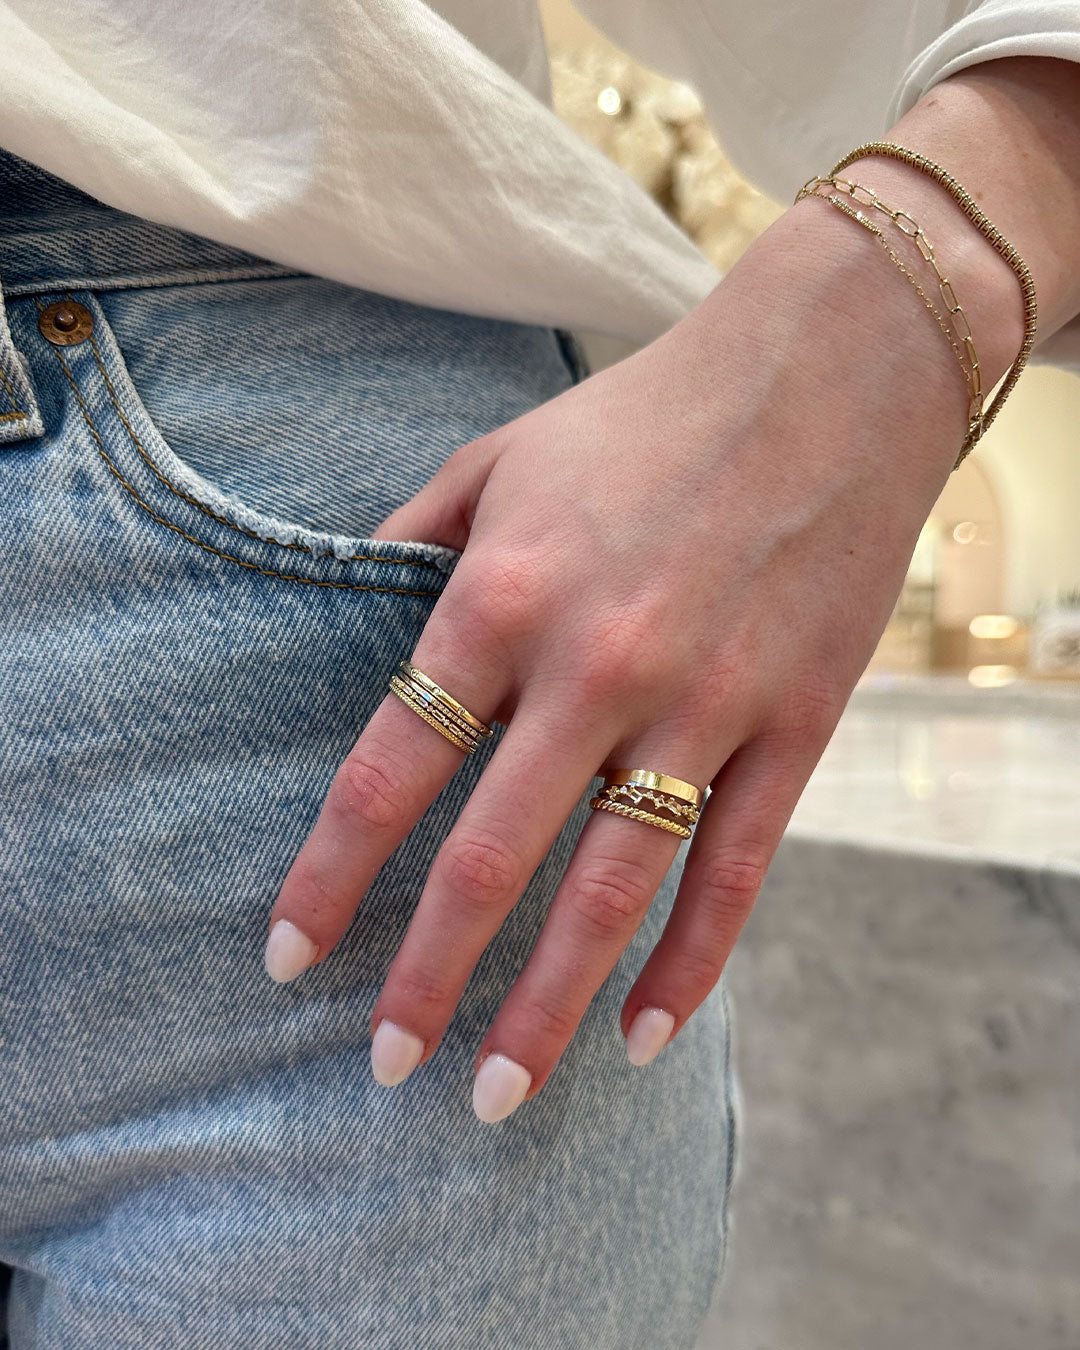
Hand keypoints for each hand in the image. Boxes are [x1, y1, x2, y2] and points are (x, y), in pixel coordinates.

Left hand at [263, 186, 1005, 1121]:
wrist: (827, 378)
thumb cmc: (644, 418)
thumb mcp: (499, 458)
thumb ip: (415, 543)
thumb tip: (351, 616)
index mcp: (504, 596)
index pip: (391, 767)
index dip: (331, 873)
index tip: (289, 955)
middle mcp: (597, 666)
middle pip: (490, 860)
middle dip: (427, 978)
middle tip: (385, 1063)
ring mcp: (705, 705)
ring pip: (613, 892)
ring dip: (547, 1005)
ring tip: (495, 1094)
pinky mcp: (792, 727)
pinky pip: (734, 873)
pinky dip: (690, 965)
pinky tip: (645, 1036)